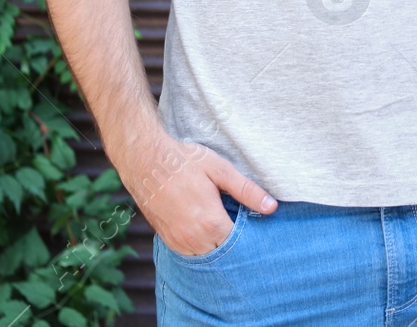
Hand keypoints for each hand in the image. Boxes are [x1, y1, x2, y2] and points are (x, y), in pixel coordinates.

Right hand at [115, 132, 276, 256]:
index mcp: (210, 223)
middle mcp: (194, 239)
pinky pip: (190, 252)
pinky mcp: (167, 240)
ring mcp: (178, 241)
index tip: (256, 226)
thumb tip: (271, 207)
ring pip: (206, 255)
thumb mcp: (220, 170)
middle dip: (235, 244)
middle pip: (223, 253)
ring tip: (224, 225)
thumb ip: (247, 191)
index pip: (239, 244)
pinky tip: (207, 229)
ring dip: (217, 246)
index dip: (250, 236)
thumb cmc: (184, 162)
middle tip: (241, 224)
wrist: (145, 161)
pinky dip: (201, 245)